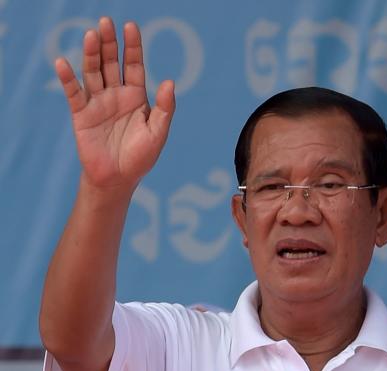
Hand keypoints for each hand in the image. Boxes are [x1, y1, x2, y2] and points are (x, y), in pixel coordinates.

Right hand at [55, 17, 175, 188]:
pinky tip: (62, 63)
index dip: (133, 47)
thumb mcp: (158, 132)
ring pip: (93, 72)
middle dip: (110, 43)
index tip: (131, 26)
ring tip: (91, 35)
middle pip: (112, 63)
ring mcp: (98, 102)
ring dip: (91, 54)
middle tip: (106, 22)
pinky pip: (74, 93)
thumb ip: (165, 108)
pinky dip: (68, 79)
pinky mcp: (82, 114)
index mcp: (136, 97)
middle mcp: (116, 95)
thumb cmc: (141, 157)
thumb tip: (171, 82)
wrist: (119, 179)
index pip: (134, 65)